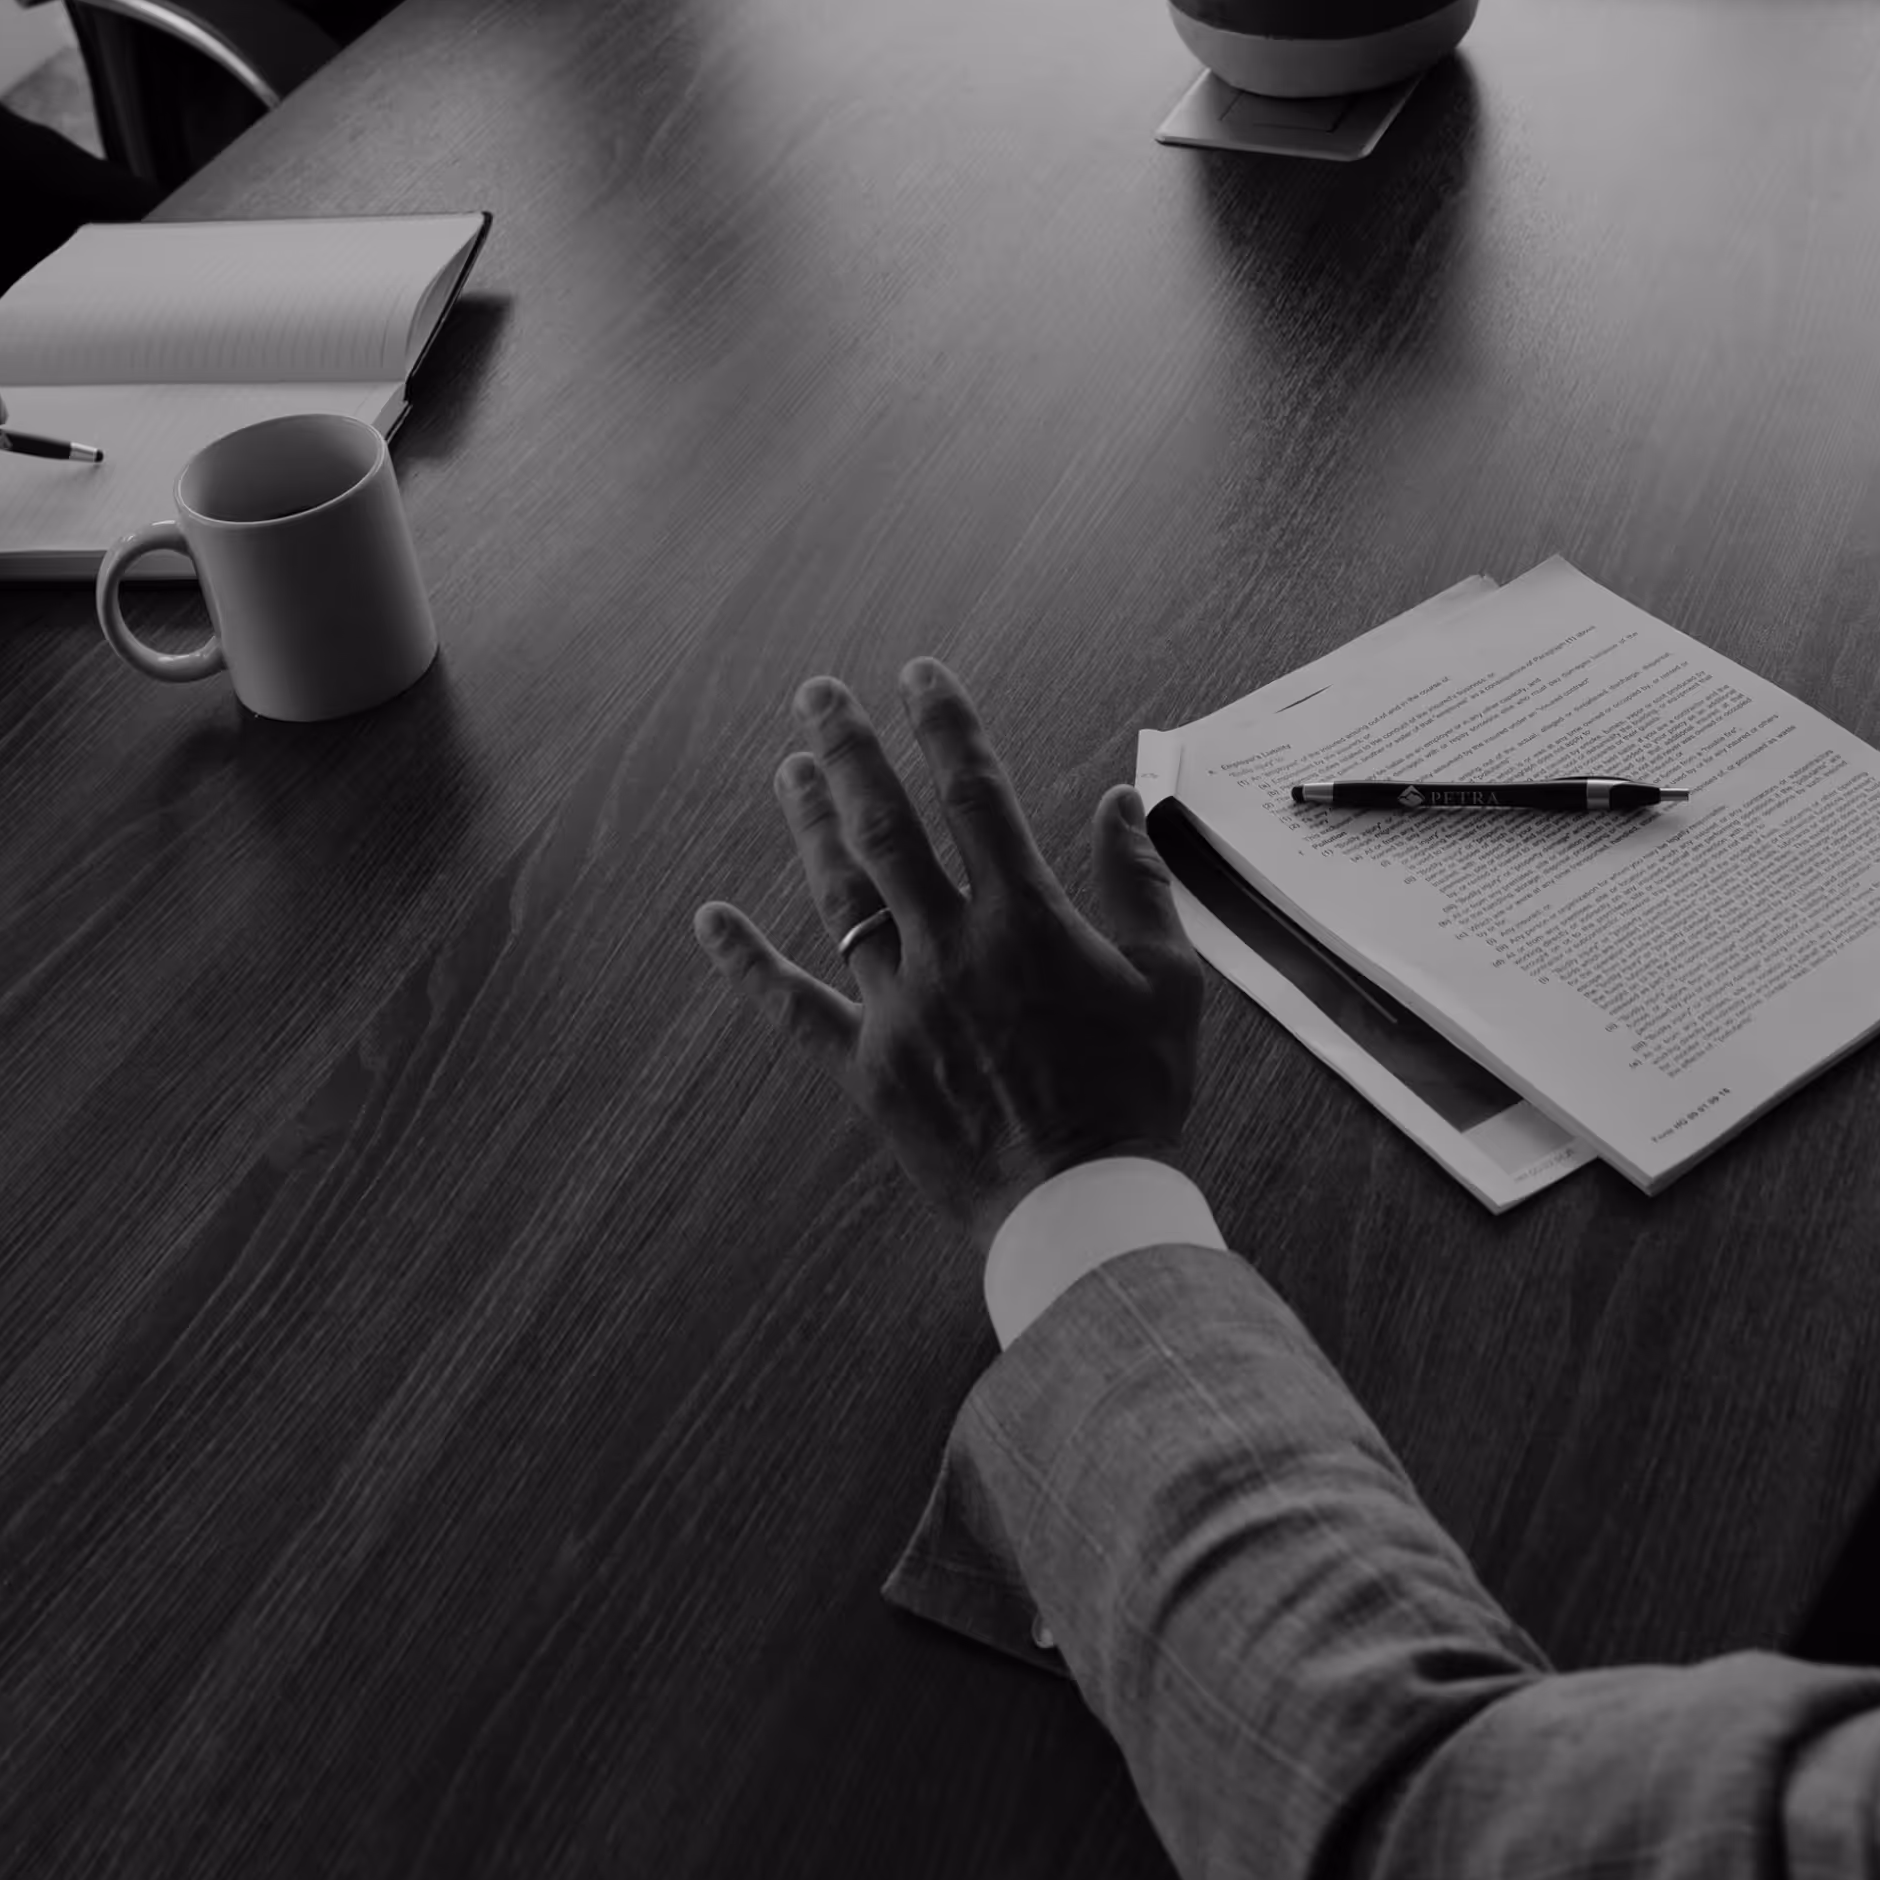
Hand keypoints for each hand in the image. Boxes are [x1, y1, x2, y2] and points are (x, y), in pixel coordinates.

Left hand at [695, 660, 1207, 1239]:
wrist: (1081, 1207)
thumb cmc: (1134, 1097)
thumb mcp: (1169, 981)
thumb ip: (1139, 883)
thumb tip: (1118, 803)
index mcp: (1026, 920)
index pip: (974, 794)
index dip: (943, 724)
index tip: (917, 672)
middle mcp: (950, 948)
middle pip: (886, 826)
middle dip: (849, 749)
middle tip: (817, 692)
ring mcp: (898, 1006)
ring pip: (839, 895)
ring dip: (809, 824)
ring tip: (788, 767)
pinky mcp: (866, 1065)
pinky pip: (794, 1007)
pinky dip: (748, 964)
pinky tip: (710, 920)